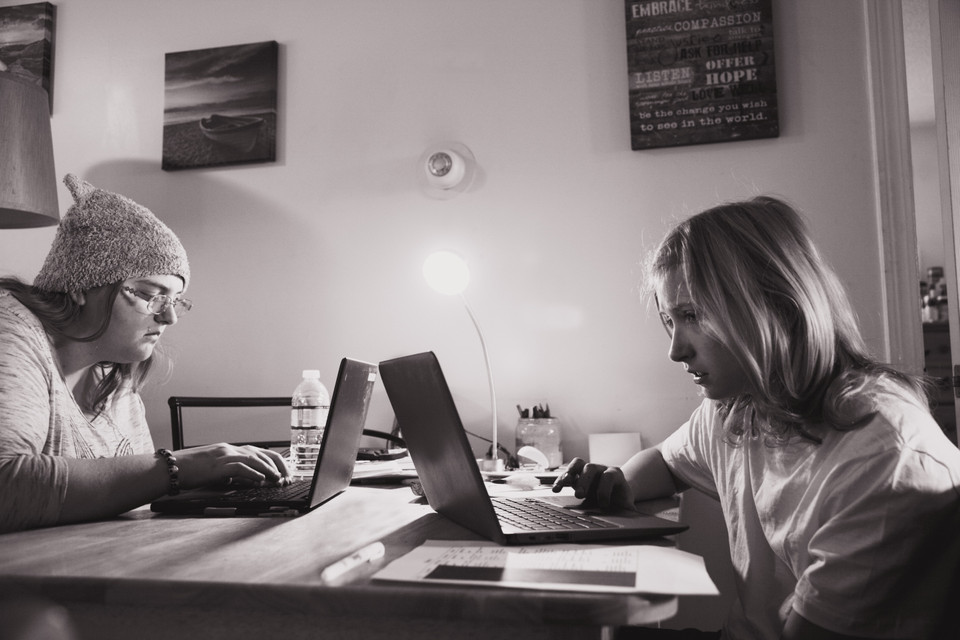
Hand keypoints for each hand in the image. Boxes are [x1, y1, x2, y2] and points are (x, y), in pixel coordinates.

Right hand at [173, 443, 290, 489]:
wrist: (169, 468)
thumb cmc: (188, 471)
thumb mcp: (214, 470)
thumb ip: (231, 472)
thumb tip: (248, 479)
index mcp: (229, 449)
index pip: (259, 452)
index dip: (274, 462)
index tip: (284, 472)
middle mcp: (229, 449)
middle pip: (261, 453)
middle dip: (277, 465)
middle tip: (287, 478)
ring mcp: (223, 455)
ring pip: (254, 459)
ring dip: (269, 470)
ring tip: (279, 479)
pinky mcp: (217, 465)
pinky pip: (239, 467)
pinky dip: (253, 473)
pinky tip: (261, 480)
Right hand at [551, 457, 635, 510]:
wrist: (618, 493)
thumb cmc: (622, 501)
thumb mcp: (627, 506)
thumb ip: (629, 512)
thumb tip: (633, 522)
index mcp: (616, 475)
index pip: (609, 476)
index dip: (605, 490)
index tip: (603, 505)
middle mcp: (601, 469)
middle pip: (591, 468)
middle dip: (584, 481)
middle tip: (579, 496)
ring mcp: (588, 470)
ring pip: (578, 464)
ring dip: (569, 474)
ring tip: (561, 486)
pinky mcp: (578, 474)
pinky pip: (568, 471)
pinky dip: (561, 479)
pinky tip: (556, 489)